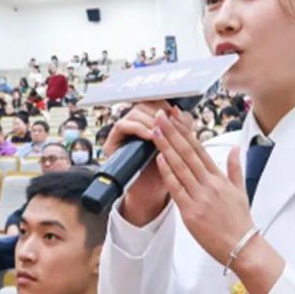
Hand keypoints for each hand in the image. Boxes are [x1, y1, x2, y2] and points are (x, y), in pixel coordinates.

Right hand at [103, 101, 173, 225]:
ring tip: (160, 130)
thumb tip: (181, 112)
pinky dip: (138, 128)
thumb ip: (182, 129)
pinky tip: (150, 136)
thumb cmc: (166, 169)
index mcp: (149, 121)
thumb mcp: (178, 146)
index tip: (175, 111)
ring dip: (149, 120)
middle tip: (168, 120)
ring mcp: (122, 132)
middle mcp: (134, 124)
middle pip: (143, 104)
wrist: (153, 191)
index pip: (153, 102)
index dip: (163, 104)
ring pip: (133, 113)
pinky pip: (122, 126)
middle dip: (157, 111)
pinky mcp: (112, 142)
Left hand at [150, 108, 253, 265]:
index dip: (186, 132)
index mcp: (219, 178)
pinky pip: (176, 188)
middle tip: (160, 116)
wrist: (242, 247)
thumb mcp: (241, 190)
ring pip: (180, 166)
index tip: (175, 119)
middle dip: (172, 132)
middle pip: (187, 152)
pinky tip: (159, 159)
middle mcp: (209, 184)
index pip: (199, 148)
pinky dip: (167, 173)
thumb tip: (235, 149)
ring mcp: (199, 197)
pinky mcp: (190, 212)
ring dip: (166, 147)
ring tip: (155, 131)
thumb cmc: (240, 221)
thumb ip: (234, 168)